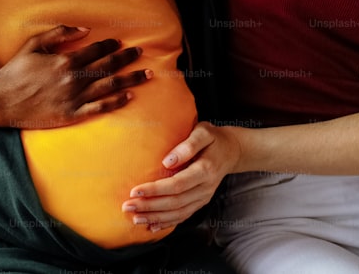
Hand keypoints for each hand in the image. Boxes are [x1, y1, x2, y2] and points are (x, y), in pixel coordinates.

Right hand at [0, 25, 150, 128]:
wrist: (1, 100)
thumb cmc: (16, 70)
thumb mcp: (34, 44)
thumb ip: (60, 33)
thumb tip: (85, 29)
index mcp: (65, 60)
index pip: (96, 50)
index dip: (110, 45)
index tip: (120, 42)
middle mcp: (73, 79)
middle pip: (108, 66)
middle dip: (127, 58)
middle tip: (141, 53)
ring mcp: (74, 98)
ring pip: (110, 86)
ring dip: (131, 79)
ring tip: (147, 74)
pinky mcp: (72, 114)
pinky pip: (100, 108)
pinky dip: (117, 101)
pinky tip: (129, 96)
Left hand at [121, 122, 239, 231]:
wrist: (231, 150)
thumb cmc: (213, 138)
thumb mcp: (204, 132)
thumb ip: (188, 145)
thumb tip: (167, 161)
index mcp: (205, 170)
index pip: (177, 184)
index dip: (155, 190)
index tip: (135, 191)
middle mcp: (205, 188)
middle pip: (175, 202)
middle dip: (150, 206)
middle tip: (127, 206)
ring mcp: (203, 197)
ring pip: (178, 213)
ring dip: (155, 218)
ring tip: (135, 218)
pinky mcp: (200, 202)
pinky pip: (183, 216)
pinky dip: (167, 223)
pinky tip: (151, 226)